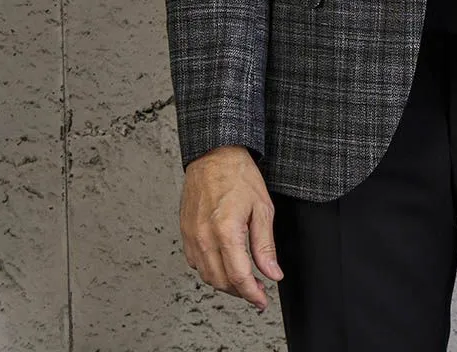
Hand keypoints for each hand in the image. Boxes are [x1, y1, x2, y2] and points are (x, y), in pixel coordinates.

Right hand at [180, 144, 283, 311]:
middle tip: (257, 291)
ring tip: (242, 280)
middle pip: (221, 281)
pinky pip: (195, 263)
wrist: (214, 154)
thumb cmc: (238, 174)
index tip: (262, 301)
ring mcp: (191, 236)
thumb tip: (272, 273)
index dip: (253, 295)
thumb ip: (265, 245)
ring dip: (225, 284)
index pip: (239, 277)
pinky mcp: (184, 232)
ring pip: (206, 276)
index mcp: (225, 231)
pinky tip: (223, 264)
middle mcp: (204, 237)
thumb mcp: (262, 207)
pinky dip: (210, 270)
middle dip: (240, 292)